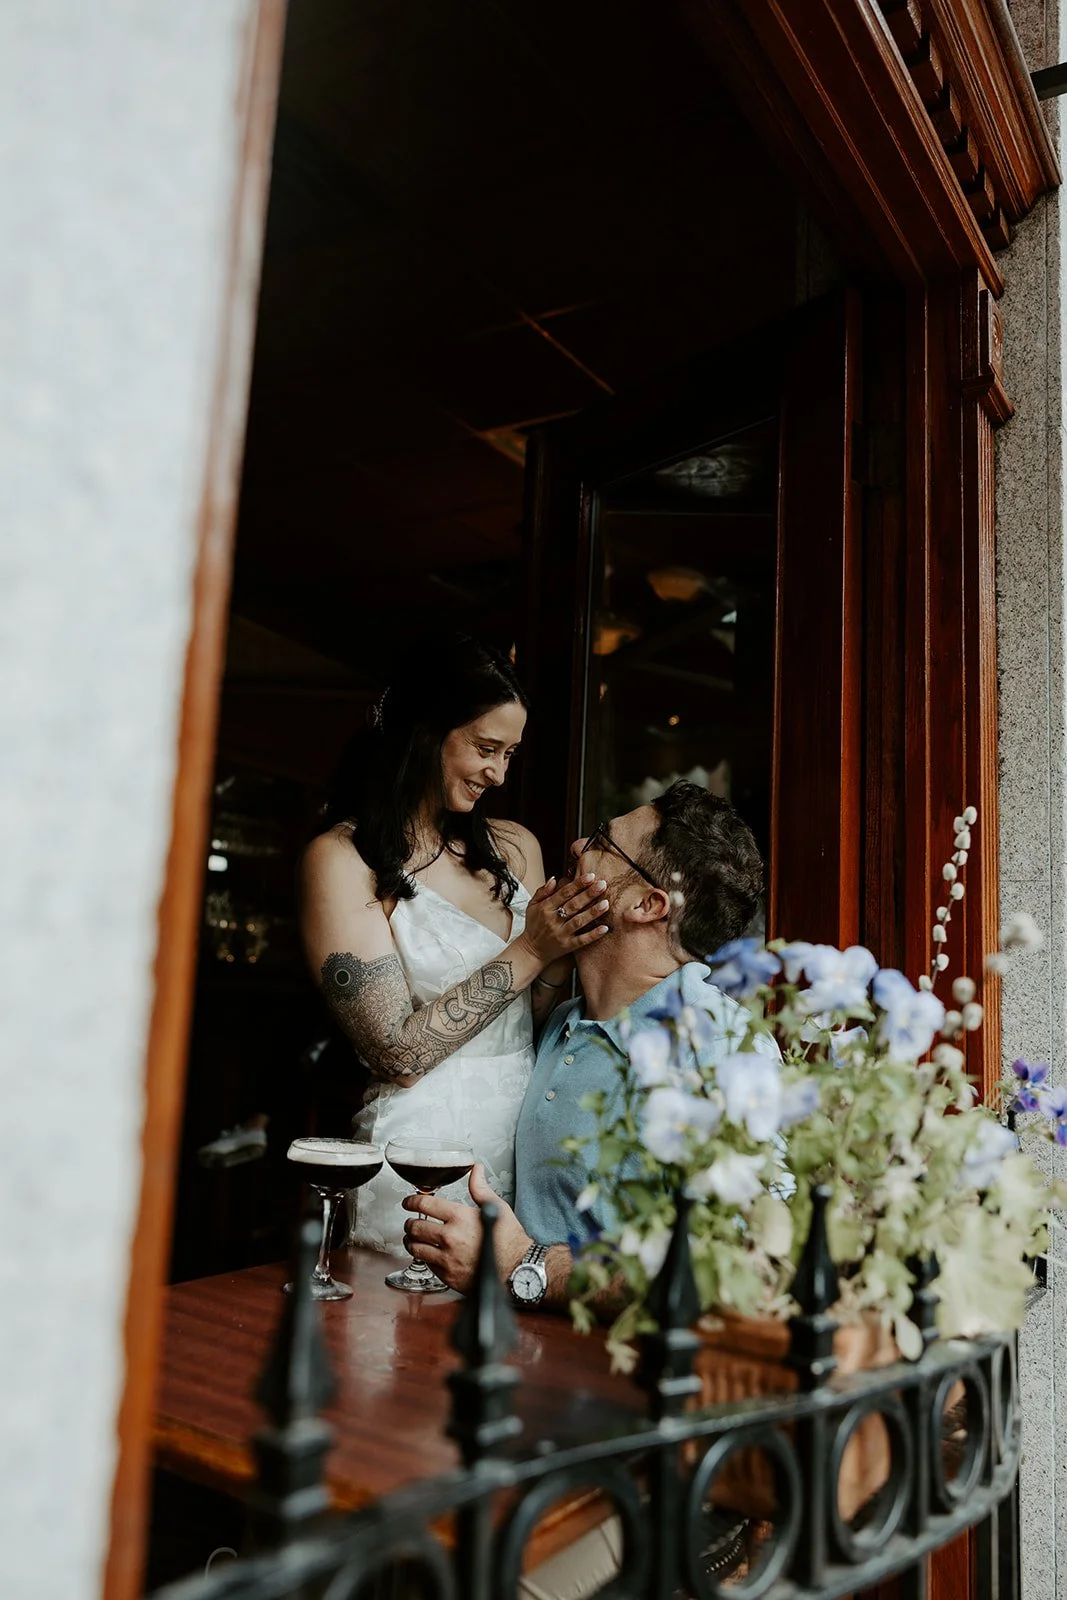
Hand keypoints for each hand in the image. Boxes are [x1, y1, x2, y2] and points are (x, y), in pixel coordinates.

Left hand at [402, 1164, 531, 1293]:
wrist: (517, 1270)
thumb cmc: (509, 1240)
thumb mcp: (497, 1207)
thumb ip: (480, 1188)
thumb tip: (476, 1170)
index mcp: (460, 1217)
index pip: (425, 1205)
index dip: (412, 1201)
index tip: (408, 1202)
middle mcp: (450, 1237)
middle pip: (415, 1226)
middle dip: (409, 1222)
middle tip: (410, 1222)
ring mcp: (447, 1258)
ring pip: (415, 1248)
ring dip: (411, 1241)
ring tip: (412, 1238)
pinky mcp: (448, 1276)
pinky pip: (426, 1264)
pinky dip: (423, 1257)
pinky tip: (427, 1254)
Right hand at [519, 874, 609, 964]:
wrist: (531, 951)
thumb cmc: (533, 926)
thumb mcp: (532, 906)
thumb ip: (542, 891)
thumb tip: (554, 878)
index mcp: (545, 908)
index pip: (563, 893)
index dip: (577, 884)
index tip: (591, 876)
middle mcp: (553, 921)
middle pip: (573, 905)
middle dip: (588, 894)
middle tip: (602, 884)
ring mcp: (561, 934)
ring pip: (579, 922)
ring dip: (593, 913)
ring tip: (606, 903)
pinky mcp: (567, 946)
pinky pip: (582, 940)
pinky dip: (593, 935)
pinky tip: (605, 928)